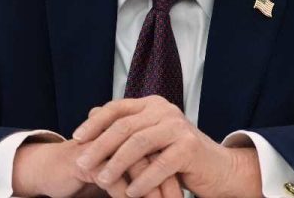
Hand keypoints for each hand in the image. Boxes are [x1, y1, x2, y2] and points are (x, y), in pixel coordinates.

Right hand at [12, 139, 180, 197]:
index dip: (172, 172)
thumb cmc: (91, 170)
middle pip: (152, 156)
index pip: (159, 150)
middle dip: (166, 182)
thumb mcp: (120, 170)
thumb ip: (141, 169)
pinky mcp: (86, 160)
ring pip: (134, 167)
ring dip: (148, 191)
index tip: (185, 195)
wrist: (54, 169)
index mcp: (130, 131)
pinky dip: (124, 195)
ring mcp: (103, 145)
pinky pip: (112, 179)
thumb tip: (170, 186)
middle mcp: (118, 133)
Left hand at [72, 96, 262, 196]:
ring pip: (138, 143)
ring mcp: (178, 127)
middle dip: (100, 146)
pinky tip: (130, 194)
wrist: (217, 169)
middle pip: (124, 125)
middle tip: (82, 163)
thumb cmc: (178, 156)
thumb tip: (91, 112)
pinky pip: (159, 164)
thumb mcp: (148, 139)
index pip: (117, 108)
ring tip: (101, 180)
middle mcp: (165, 110)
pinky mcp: (189, 147)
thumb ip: (126, 127)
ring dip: (117, 163)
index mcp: (152, 105)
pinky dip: (142, 180)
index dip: (95, 122)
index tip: (76, 137)